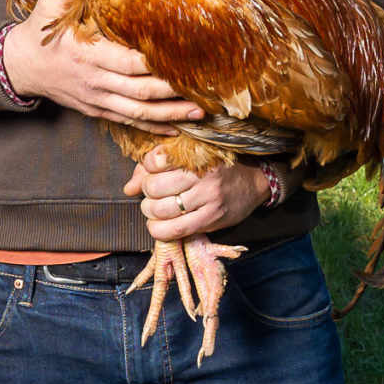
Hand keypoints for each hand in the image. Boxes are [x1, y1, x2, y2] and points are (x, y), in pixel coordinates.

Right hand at [1, 0, 204, 127]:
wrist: (22, 66)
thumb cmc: (40, 33)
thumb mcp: (49, 4)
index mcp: (86, 54)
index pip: (128, 62)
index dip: (156, 63)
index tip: (184, 57)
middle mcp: (94, 80)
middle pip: (140, 91)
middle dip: (173, 91)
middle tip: (204, 87)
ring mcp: (96, 99)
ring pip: (138, 112)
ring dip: (170, 114)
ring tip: (199, 112)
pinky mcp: (97, 110)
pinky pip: (129, 122)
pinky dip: (153, 128)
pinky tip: (175, 130)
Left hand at [124, 150, 295, 240]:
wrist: (254, 182)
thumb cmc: (217, 167)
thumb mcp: (191, 157)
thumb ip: (156, 167)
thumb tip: (128, 188)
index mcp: (196, 153)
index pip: (155, 160)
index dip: (147, 168)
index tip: (153, 172)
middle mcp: (202, 175)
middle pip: (154, 187)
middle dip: (147, 193)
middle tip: (153, 194)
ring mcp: (208, 198)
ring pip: (161, 210)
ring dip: (150, 212)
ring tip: (155, 209)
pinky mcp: (212, 218)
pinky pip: (174, 230)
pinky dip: (159, 230)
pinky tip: (159, 225)